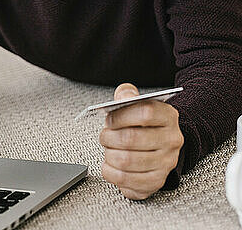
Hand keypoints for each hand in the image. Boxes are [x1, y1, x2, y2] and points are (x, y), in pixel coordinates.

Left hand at [99, 83, 183, 199]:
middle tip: (104, 135)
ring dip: (109, 154)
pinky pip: (125, 180)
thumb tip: (123, 97)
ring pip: (126, 161)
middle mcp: (171, 141)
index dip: (121, 116)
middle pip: (132, 138)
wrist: (161, 146)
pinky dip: (110, 171)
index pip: (145, 113)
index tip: (109, 119)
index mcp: (168, 117)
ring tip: (108, 149)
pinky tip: (110, 164)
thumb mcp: (139, 102)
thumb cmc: (144, 123)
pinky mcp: (155, 181)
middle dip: (109, 136)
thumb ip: (128, 94)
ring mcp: (165, 163)